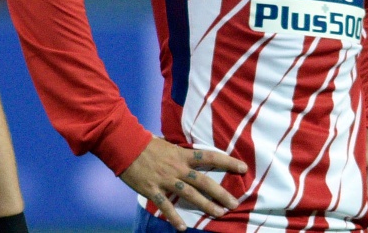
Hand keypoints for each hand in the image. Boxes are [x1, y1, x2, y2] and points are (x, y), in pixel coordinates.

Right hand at [119, 137, 247, 230]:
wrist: (125, 145)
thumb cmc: (145, 143)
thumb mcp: (166, 144)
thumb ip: (179, 151)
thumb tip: (189, 153)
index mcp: (181, 155)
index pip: (210, 157)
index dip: (228, 162)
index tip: (243, 168)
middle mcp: (177, 168)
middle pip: (204, 181)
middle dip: (221, 193)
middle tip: (234, 204)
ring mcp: (165, 180)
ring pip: (190, 195)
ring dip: (206, 205)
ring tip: (219, 214)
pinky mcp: (152, 189)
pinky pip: (165, 205)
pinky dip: (174, 217)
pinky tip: (183, 228)